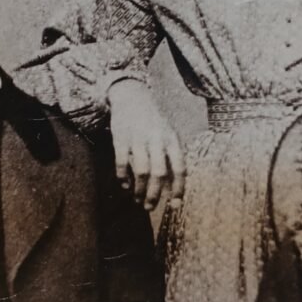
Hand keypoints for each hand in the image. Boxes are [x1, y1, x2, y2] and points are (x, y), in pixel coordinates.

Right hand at [106, 79, 185, 210]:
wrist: (132, 94)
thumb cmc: (153, 121)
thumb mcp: (168, 134)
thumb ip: (171, 159)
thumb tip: (173, 190)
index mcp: (172, 139)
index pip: (180, 168)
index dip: (179, 188)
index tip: (175, 205)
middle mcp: (157, 139)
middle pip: (159, 173)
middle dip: (155, 195)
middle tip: (149, 207)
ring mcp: (138, 138)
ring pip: (141, 171)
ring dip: (139, 190)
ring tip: (137, 199)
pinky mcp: (121, 137)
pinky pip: (122, 163)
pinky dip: (123, 177)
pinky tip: (124, 185)